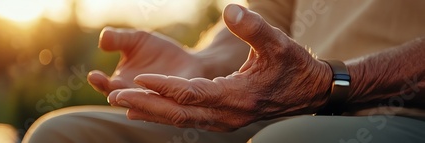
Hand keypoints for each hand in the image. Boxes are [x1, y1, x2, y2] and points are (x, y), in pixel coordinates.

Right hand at [88, 27, 203, 94]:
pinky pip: (168, 102)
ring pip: (144, 104)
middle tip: (111, 95)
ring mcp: (156, 101)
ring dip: (137, 102)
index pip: (106, 86)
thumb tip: (103, 38)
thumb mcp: (136, 39)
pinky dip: (162, 100)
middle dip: (117, 96)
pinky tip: (157, 94)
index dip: (99, 82)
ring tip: (129, 97)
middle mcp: (136, 97)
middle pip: (123, 99)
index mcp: (122, 84)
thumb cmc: (158, 51)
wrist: (187, 58)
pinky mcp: (176, 99)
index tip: (94, 75)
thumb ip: (118, 39)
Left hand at [107, 4, 332, 130]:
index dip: (164, 86)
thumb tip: (230, 9)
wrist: (310, 91)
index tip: (139, 77)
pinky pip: (187, 119)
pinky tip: (145, 108)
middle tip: (115, 94)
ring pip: (180, 119)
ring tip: (121, 101)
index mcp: (237, 97)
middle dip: (146, 103)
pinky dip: (164, 113)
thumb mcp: (277, 44)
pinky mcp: (222, 119)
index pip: (192, 94)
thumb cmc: (294, 66)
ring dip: (151, 110)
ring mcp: (224, 121)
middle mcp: (227, 115)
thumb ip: (253, 27)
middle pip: (178, 113)